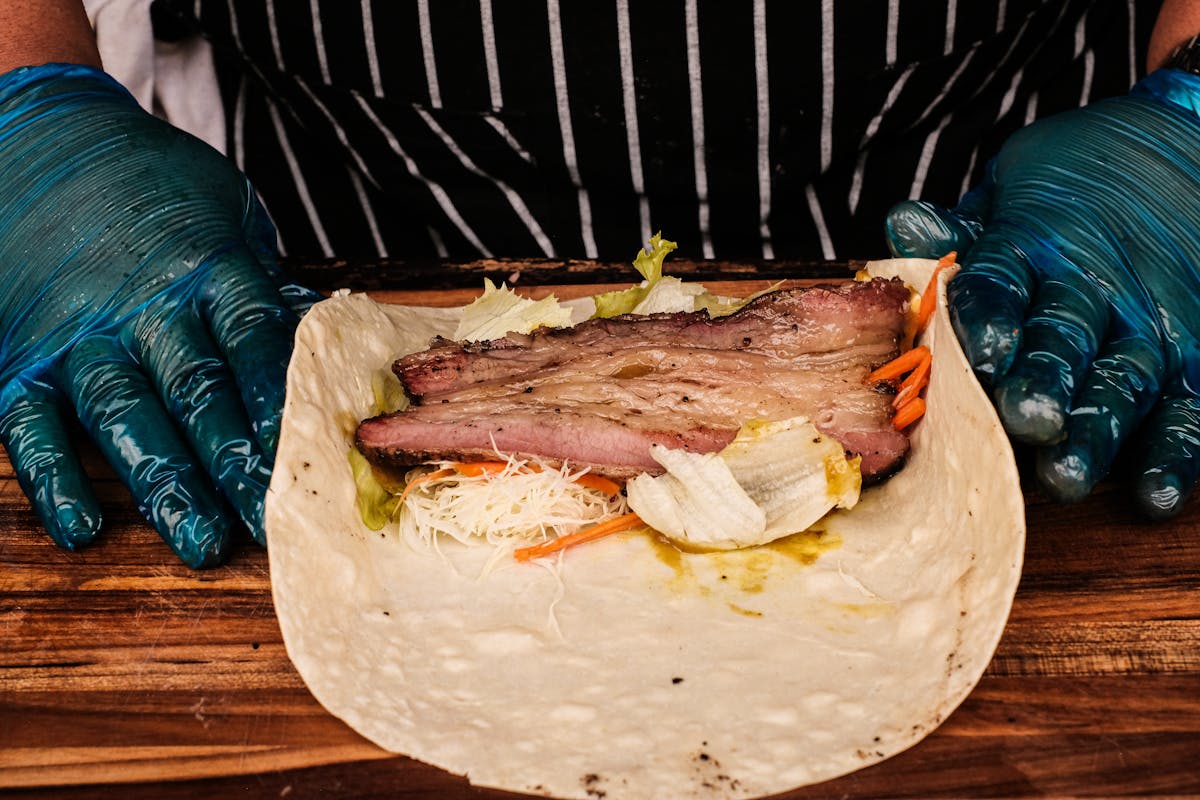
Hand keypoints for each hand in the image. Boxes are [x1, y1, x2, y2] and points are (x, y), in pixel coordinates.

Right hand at [0, 64, 317, 566]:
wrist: (37, 136)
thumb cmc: (151, 185)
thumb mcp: (226, 212)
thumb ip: (266, 283)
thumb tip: (325, 339)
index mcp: (205, 267)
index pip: (253, 343)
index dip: (282, 405)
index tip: (313, 461)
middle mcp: (141, 307)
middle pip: (198, 393)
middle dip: (238, 466)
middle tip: (272, 527)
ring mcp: (76, 334)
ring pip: (125, 417)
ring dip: (164, 485)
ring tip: (202, 543)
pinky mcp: (17, 358)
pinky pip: (30, 424)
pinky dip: (53, 477)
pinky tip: (81, 528)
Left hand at [885, 69, 1199, 518]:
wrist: (1191, 146)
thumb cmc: (1077, 184)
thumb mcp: (1017, 186)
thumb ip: (964, 226)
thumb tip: (904, 225)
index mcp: (1034, 245)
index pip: (1001, 282)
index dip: (988, 318)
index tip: (981, 353)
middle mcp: (1095, 288)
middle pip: (1064, 340)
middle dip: (1043, 384)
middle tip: (1025, 422)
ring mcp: (1151, 325)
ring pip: (1123, 383)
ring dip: (1096, 433)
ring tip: (1067, 477)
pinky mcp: (1198, 356)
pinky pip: (1189, 408)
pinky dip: (1175, 451)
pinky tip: (1153, 494)